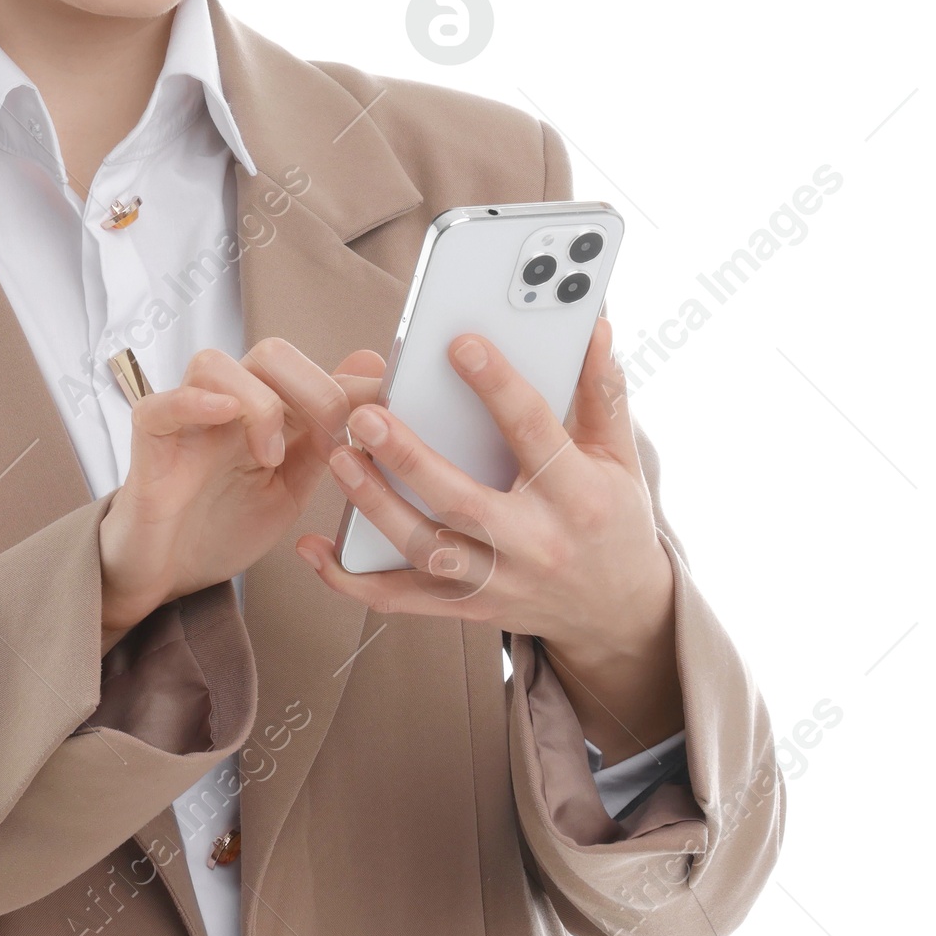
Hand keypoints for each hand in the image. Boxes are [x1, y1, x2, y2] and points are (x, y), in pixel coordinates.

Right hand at [97, 339, 379, 646]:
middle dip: (314, 390)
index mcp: (265, 412)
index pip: (311, 371)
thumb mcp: (292, 486)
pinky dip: (193, 401)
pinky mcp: (150, 442)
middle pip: (271, 355)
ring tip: (270, 457)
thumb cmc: (222, 526)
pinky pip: (161, 404)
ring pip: (217, 365)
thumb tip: (372, 377)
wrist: (167, 576)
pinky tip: (224, 414)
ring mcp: (186, 419)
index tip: (386, 406)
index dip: (352, 385)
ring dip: (259, 405)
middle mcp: (226, 405)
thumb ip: (328, 437)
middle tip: (331, 441)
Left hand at [293, 316, 681, 761]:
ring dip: (376, 506)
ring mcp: (497, 580)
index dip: (498, 386)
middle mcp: (534, 543)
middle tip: (365, 415)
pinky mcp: (467, 606)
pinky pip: (402, 599)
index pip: (534, 432)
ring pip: (425, 547)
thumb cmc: (612, 518)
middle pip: (462, 500)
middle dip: (408, 457)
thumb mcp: (620, 456)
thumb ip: (601, 389)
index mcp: (576, 495)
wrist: (616, 613)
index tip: (461, 344)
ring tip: (339, 458)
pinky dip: (353, 580)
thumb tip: (592, 322)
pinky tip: (315, 550)